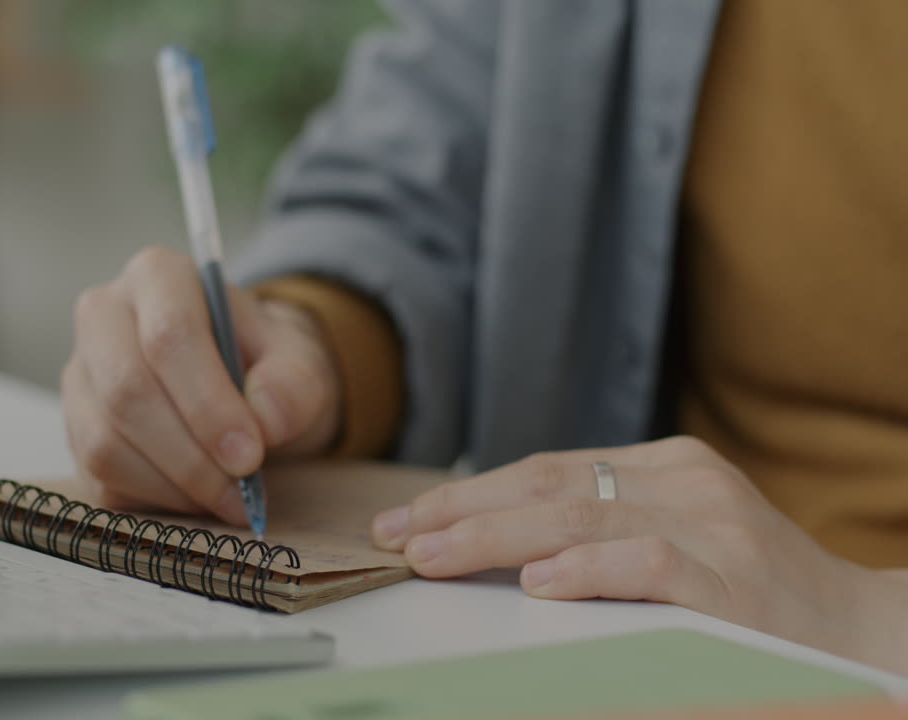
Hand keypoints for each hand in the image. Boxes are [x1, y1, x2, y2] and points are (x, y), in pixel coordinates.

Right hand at [62, 245, 341, 524]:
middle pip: (128, 391)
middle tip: (241, 491)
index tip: (249, 455)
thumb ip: (294, 383)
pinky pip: (99, 477)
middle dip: (190, 455)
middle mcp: (102, 315)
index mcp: (157, 276)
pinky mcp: (73, 427)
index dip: (208, 404)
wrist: (239, 380)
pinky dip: (153, 499)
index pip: (169, 335)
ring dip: (172, 485)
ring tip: (226, 498)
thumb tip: (266, 419)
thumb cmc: (261, 363)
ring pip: (105, 441)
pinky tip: (195, 496)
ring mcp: (80, 373)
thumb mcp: (297, 361)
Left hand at [371, 436, 907, 670]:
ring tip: (431, 556)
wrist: (864, 631)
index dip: (468, 493)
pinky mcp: (735, 578)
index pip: (545, 469)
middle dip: (460, 511)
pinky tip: (537, 583)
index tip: (406, 519)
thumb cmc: (754, 593)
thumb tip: (495, 545)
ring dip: (493, 537)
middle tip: (397, 536)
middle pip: (547, 484)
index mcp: (663, 466)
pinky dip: (589, 570)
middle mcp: (684, 481)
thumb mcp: (676, 538)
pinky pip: (649, 563)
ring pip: (580, 516)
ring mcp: (713, 524)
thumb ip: (598, 528)